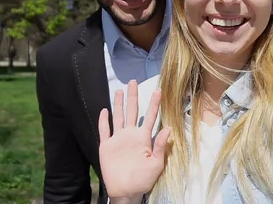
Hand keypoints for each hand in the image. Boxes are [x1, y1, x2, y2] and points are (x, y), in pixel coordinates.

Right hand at [98, 80, 171, 200]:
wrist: (125, 191)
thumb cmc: (143, 179)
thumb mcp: (156, 164)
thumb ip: (161, 146)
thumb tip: (169, 128)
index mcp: (143, 138)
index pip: (150, 116)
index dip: (154, 103)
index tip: (159, 90)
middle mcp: (131, 135)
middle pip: (132, 111)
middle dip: (133, 96)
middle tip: (133, 81)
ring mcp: (118, 139)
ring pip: (118, 117)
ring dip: (119, 104)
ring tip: (120, 90)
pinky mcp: (106, 146)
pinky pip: (104, 131)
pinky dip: (103, 120)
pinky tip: (104, 110)